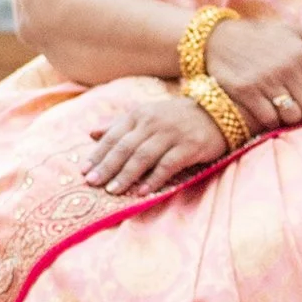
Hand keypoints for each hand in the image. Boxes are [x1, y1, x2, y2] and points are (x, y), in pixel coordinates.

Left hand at [79, 85, 226, 197]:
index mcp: (138, 114)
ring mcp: (171, 134)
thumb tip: (91, 133)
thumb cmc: (176, 117)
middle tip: (92, 183)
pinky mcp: (189, 147)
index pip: (113, 136)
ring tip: (112, 190)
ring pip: (143, 156)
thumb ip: (119, 125)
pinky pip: (167, 165)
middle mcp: (152, 122)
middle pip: (124, 147)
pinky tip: (142, 191)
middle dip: (106, 166)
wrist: (218, 111)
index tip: (84, 171)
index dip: (97, 154)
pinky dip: (154, 178)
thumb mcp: (145, 115)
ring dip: (126, 175)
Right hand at [203, 5, 301, 131]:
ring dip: (291, 118)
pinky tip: (268, 111)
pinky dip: (271, 119)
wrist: (218, 38)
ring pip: (292, 115)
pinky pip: (269, 117)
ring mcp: (265, 80)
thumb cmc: (261, 37)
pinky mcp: (246, 91)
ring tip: (286, 112)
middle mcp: (286, 66)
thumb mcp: (292, 31)